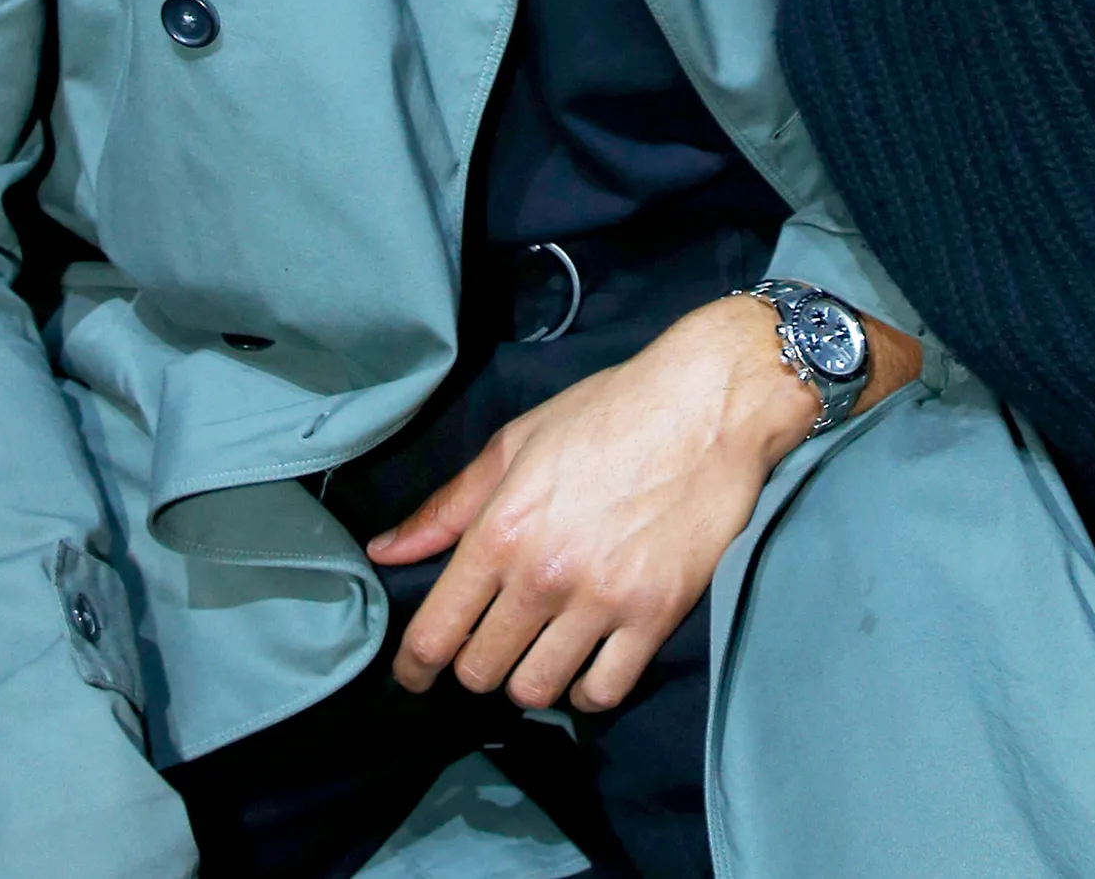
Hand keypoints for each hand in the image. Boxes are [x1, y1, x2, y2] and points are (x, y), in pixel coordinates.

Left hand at [370, 295, 816, 713]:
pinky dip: (587, 689)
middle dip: (477, 665)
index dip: (416, 667)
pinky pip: (603, 692)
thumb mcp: (517, 443)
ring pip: (536, 691)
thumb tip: (385, 553)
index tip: (418, 673)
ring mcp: (601, 601)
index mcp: (501, 530)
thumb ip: (448, 506)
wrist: (709, 403)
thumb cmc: (609, 412)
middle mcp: (543, 576)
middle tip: (494, 643)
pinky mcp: (654, 615)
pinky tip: (588, 662)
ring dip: (530, 680)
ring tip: (542, 650)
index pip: (435, 635)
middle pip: (481, 672)